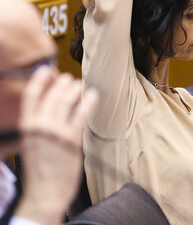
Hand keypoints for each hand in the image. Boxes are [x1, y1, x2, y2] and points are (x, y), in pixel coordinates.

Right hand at [15, 66, 97, 224]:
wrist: (45, 195)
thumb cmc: (39, 171)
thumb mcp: (30, 144)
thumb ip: (37, 126)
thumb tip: (49, 107)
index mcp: (27, 127)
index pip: (31, 95)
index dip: (39, 79)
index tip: (47, 70)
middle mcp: (40, 126)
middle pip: (53, 94)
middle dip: (62, 83)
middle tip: (68, 80)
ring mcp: (56, 132)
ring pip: (67, 100)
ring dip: (74, 89)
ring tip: (78, 86)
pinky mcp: (72, 140)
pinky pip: (82, 113)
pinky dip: (89, 100)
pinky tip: (93, 95)